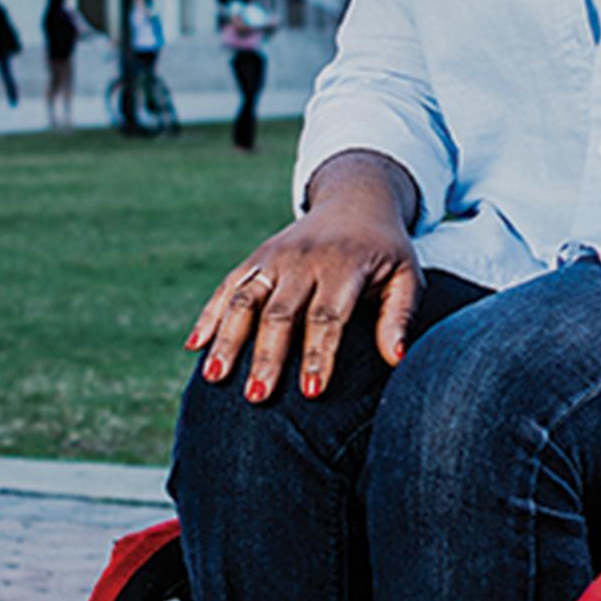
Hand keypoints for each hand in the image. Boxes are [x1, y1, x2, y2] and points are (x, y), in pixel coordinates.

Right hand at [185, 159, 420, 401]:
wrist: (356, 202)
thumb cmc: (385, 252)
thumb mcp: (406, 276)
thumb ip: (400, 316)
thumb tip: (396, 359)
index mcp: (345, 265)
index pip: (327, 316)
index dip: (317, 355)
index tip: (310, 393)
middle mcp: (305, 259)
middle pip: (280, 312)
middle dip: (267, 356)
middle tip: (256, 398)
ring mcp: (275, 256)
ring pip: (245, 298)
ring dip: (228, 338)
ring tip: (215, 378)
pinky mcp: (257, 257)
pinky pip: (228, 285)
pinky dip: (209, 314)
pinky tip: (195, 346)